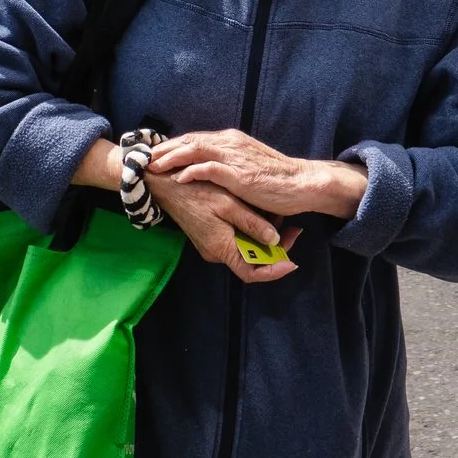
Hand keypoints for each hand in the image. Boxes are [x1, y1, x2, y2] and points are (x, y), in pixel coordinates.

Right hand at [146, 170, 302, 284]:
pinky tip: (261, 213)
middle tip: (293, 228)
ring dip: (264, 236)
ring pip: (246, 248)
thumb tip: (275, 240)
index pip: (252, 273)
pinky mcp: (211, 235)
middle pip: (252, 261)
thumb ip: (252, 224)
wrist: (165, 184)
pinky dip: (252, 229)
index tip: (292, 262)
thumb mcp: (228, 204)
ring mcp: (213, 244)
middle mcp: (217, 252)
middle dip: (274, 248)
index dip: (273, 271)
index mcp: (221, 248)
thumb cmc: (196, 191)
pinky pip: (237, 239)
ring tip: (279, 216)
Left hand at [148, 128, 365, 220]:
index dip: (173, 144)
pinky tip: (177, 178)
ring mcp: (234, 157)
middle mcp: (230, 143)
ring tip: (153, 166)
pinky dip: (191, 171)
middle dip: (165, 148)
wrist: (301, 183)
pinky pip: (208, 169)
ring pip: (194, 151)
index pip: (196, 138)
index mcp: (232, 140)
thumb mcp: (249, 165)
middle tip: (144, 157)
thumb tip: (211, 168)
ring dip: (171, 157)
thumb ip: (230, 162)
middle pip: (189, 141)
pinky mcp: (239, 174)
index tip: (155, 151)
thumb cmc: (277, 179)